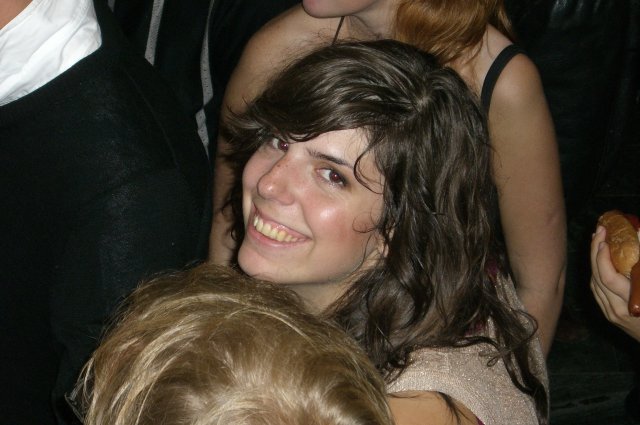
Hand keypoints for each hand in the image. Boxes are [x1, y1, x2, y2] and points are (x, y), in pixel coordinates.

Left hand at [590, 226, 639, 340]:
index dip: (603, 257)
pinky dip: (597, 273)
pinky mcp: (610, 315)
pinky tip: (600, 259)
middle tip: (599, 230)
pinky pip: (597, 291)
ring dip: (594, 260)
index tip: (606, 240)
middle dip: (595, 251)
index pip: (608, 277)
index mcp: (634, 303)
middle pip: (597, 277)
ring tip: (599, 240)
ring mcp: (612, 314)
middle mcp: (619, 309)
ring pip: (594, 284)